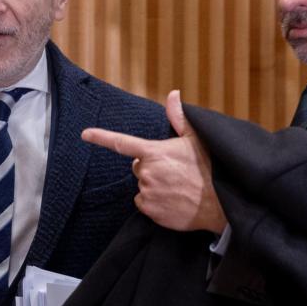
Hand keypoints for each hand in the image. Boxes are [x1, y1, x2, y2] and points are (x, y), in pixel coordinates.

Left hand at [82, 90, 225, 233]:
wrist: (220, 202)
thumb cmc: (209, 168)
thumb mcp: (196, 139)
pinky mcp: (151, 210)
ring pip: (142, 185)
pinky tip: (173, 200)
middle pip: (138, 166)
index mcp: (154, 152)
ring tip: (177, 187)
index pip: (121, 142)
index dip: (101, 137)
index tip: (85, 134)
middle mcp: (147, 172)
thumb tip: (173, 94)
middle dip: (151, 167)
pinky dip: (155, 203)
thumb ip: (178, 117)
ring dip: (154, 185)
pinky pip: (144, 203)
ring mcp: (147, 192)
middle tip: (174, 171)